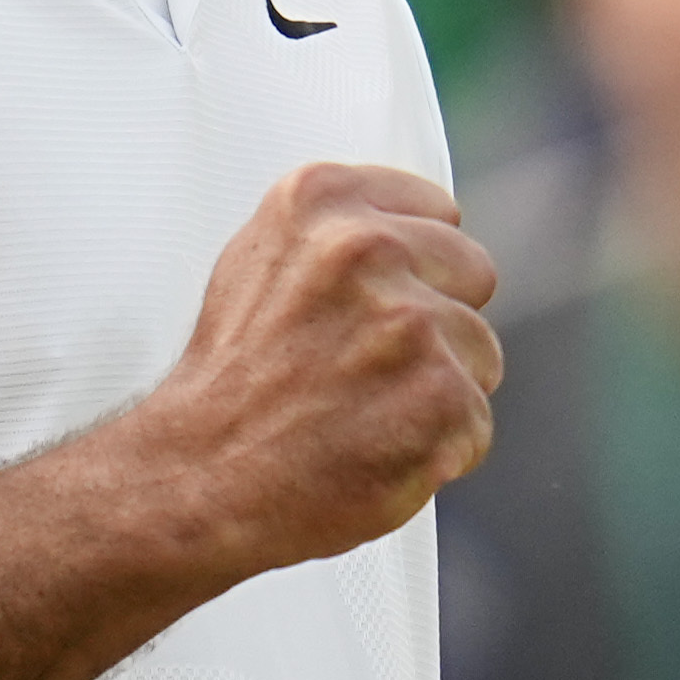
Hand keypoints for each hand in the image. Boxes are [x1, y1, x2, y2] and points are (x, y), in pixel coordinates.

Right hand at [121, 163, 502, 579]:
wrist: (198, 478)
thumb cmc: (232, 381)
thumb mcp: (261, 260)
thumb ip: (340, 228)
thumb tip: (424, 223)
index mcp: (323, 200)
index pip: (440, 214)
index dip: (412, 271)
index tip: (369, 311)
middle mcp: (368, 248)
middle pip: (473, 274)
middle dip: (438, 322)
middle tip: (366, 369)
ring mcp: (409, 323)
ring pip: (481, 353)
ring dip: (437, 392)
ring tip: (362, 414)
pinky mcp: (441, 396)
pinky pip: (475, 422)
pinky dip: (437, 451)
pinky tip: (375, 453)